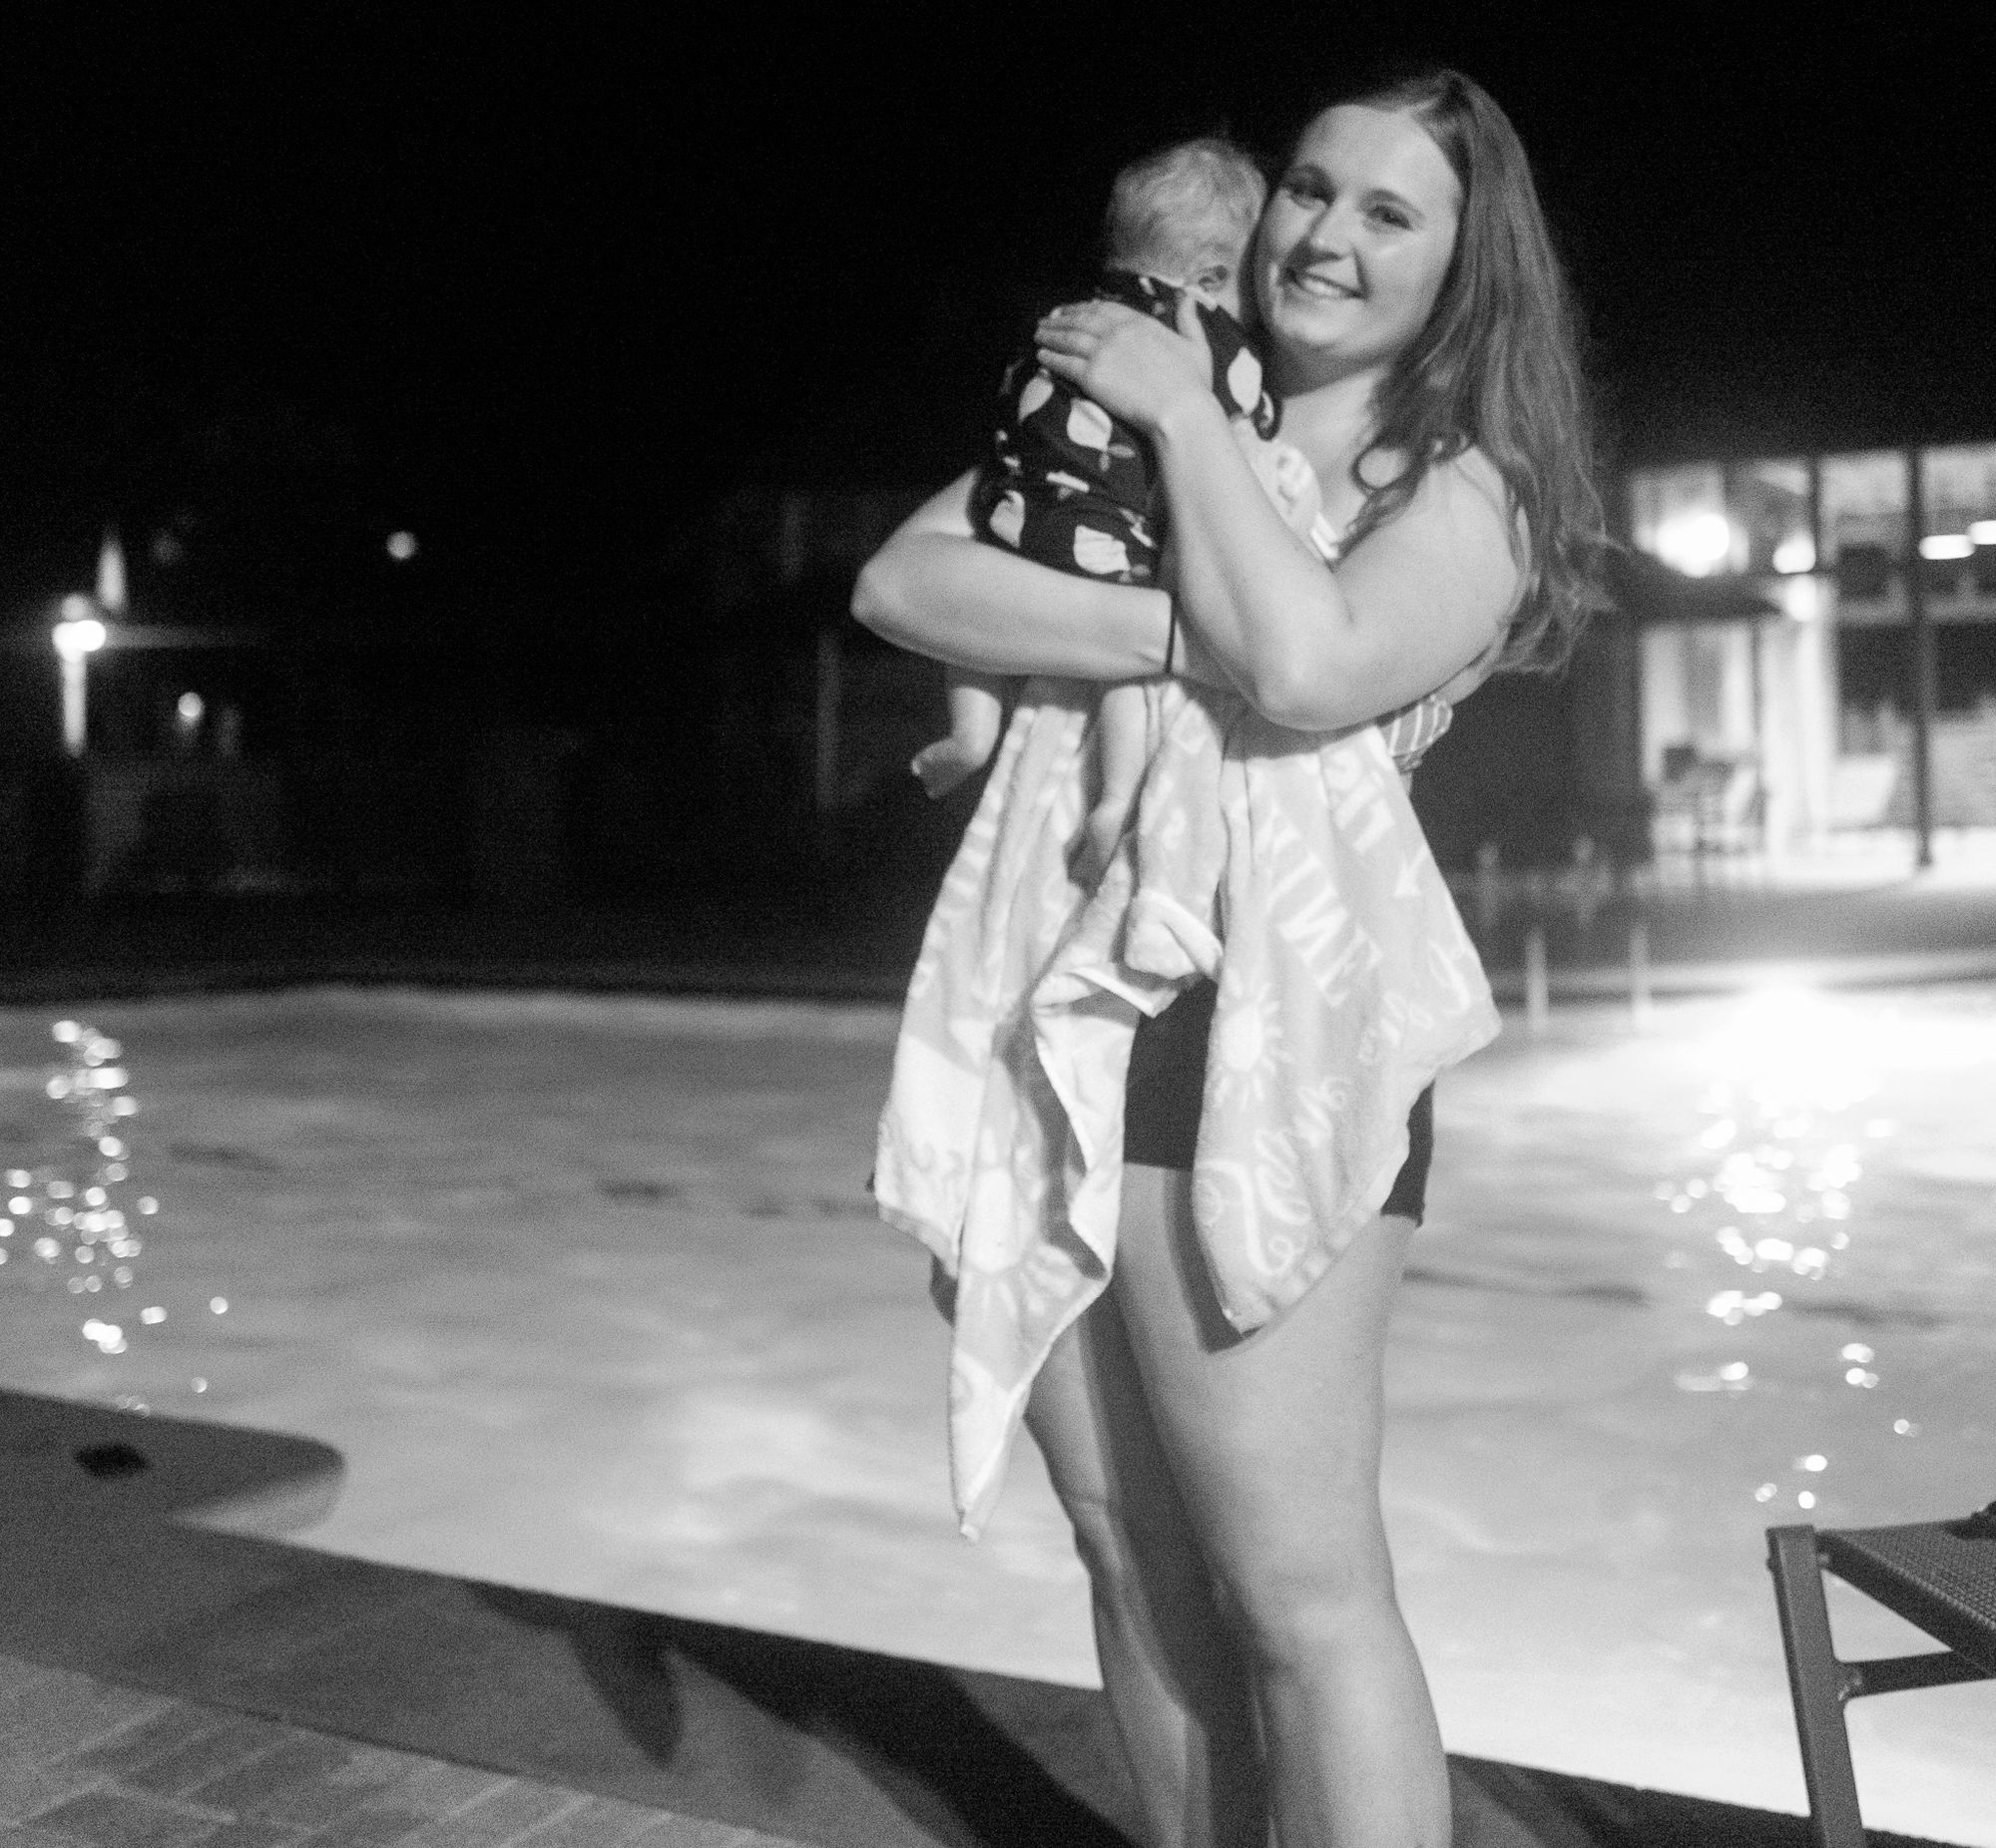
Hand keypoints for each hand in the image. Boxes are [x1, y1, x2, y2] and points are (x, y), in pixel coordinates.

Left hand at [1034, 292, 1214, 436]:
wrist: (1181, 412)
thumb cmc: (1193, 385)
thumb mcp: (1197, 345)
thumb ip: (1188, 318)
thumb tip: (1189, 294)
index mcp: (1142, 322)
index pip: (1106, 308)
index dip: (1086, 308)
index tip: (1075, 309)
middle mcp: (1119, 332)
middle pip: (1082, 319)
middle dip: (1062, 318)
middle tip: (1047, 319)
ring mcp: (1103, 352)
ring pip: (1069, 338)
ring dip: (1050, 335)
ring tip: (1038, 334)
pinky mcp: (1091, 376)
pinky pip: (1064, 363)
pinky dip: (1050, 358)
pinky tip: (1041, 357)